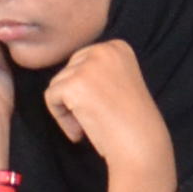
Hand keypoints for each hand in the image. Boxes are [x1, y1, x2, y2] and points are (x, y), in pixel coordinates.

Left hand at [41, 38, 179, 191]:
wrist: (141, 144)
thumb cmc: (132, 122)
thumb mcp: (119, 82)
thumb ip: (99, 71)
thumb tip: (68, 72)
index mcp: (118, 47)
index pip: (83, 62)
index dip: (87, 89)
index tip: (103, 106)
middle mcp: (104, 49)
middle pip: (68, 70)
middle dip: (75, 97)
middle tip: (94, 118)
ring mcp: (88, 66)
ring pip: (58, 84)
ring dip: (68, 109)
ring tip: (89, 126)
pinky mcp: (73, 84)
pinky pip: (51, 98)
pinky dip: (61, 119)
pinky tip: (80, 132)